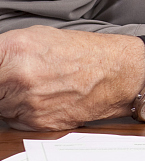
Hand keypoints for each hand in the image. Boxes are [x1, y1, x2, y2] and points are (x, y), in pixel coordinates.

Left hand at [0, 26, 144, 130]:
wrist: (116, 73)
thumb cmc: (79, 52)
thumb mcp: (36, 36)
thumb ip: (2, 50)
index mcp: (14, 49)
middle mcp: (18, 77)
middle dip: (0, 85)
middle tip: (17, 79)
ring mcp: (26, 103)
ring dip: (6, 99)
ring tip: (33, 86)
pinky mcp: (36, 124)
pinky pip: (12, 121)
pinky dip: (21, 112)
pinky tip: (42, 99)